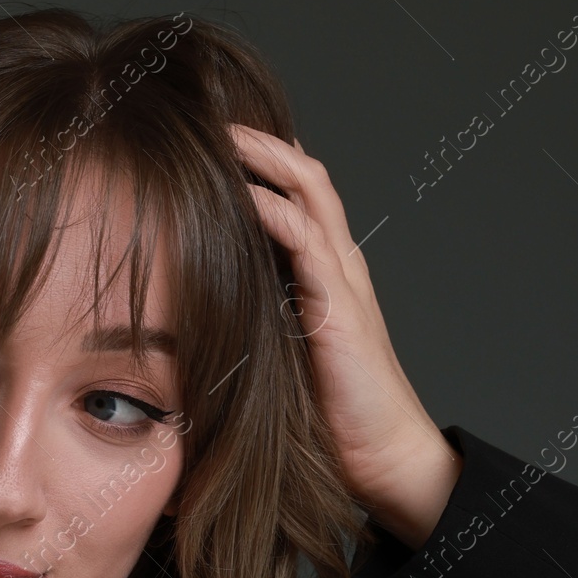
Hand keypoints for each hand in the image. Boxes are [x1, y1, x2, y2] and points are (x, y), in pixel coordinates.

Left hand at [229, 122, 462, 548]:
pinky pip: (307, 243)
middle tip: (208, 119)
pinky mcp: (340, 311)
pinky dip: (273, 212)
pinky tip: (239, 196)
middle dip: (258, 142)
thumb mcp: (282, 354)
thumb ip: (255, 322)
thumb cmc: (329, 416)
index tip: (209, 143)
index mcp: (326, 275)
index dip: (260, 162)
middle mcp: (339, 266)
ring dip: (264, 158)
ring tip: (219, 135)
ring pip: (310, 193)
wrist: (383, 459)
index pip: (297, 195)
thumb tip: (195, 315)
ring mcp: (343, 283)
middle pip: (306, 175)